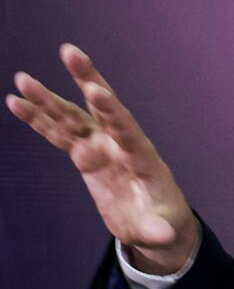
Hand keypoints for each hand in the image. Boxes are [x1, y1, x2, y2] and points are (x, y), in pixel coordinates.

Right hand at [6, 44, 198, 273]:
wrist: (155, 223)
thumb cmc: (162, 223)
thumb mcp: (162, 231)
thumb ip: (160, 231)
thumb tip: (162, 237)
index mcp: (142, 157)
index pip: (126, 129)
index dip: (111, 110)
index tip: (96, 90)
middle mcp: (121, 145)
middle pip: (101, 108)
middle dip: (86, 79)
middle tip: (70, 51)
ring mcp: (101, 148)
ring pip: (73, 117)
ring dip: (49, 99)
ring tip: (23, 78)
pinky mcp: (85, 156)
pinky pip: (58, 135)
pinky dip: (38, 121)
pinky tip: (16, 103)